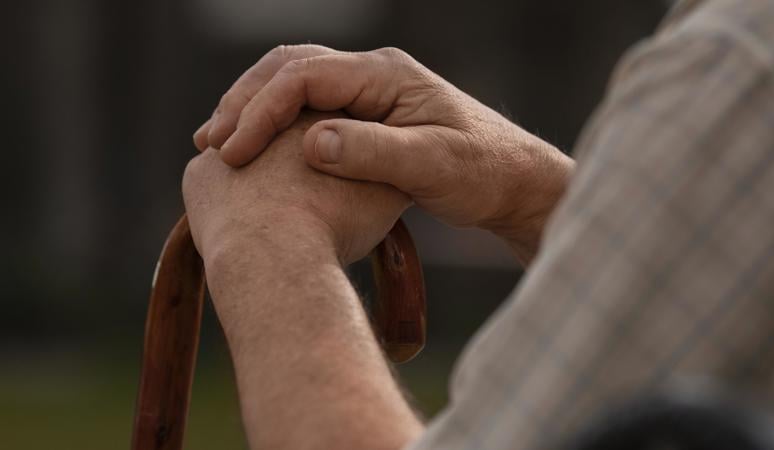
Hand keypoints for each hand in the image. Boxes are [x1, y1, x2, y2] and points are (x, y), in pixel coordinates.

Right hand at [194, 45, 572, 261]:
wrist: (511, 181)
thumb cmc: (482, 172)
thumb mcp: (434, 165)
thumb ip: (375, 152)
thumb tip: (313, 142)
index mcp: (386, 75)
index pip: (305, 75)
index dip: (262, 110)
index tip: (233, 151)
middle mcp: (372, 74)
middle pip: (289, 69)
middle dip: (245, 103)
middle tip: (211, 144)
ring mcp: (368, 93)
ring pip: (293, 85)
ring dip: (253, 110)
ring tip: (218, 145)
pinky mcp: (366, 117)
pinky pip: (307, 109)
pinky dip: (274, 125)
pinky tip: (256, 152)